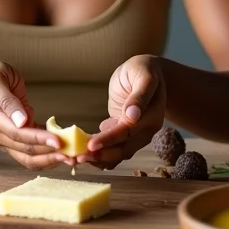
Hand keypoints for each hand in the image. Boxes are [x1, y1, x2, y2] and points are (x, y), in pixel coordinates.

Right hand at [0, 58, 66, 169]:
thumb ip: (7, 101)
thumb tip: (21, 121)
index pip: (17, 134)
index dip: (38, 140)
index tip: (58, 142)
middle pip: (25, 150)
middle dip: (49, 153)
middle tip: (73, 153)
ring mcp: (4, 138)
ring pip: (28, 157)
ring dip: (49, 159)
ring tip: (70, 157)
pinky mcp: (13, 138)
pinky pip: (30, 151)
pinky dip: (46, 153)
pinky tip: (61, 151)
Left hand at [78, 55, 165, 169]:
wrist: (149, 73)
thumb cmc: (144, 70)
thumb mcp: (144, 77)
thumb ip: (140, 96)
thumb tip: (132, 115)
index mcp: (152, 117)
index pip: (128, 132)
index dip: (109, 140)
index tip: (91, 146)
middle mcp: (145, 130)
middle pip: (123, 148)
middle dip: (101, 154)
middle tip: (78, 157)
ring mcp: (136, 133)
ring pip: (118, 152)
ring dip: (99, 157)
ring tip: (77, 158)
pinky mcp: (125, 132)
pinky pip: (114, 146)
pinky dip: (100, 152)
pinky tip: (84, 153)